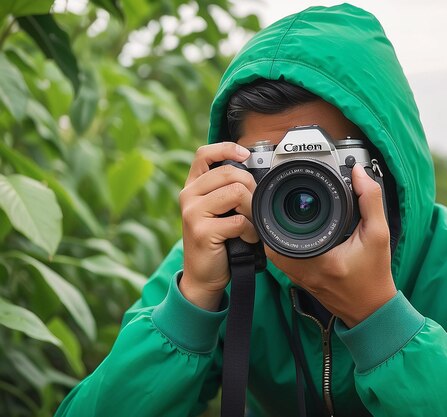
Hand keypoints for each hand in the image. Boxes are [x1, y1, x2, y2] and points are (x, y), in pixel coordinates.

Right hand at [178, 142, 258, 309]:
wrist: (202, 276)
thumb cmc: (216, 241)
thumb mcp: (217, 211)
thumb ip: (226, 191)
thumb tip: (256, 175)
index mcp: (193, 187)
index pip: (204, 154)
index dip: (226, 149)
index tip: (246, 155)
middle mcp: (188, 196)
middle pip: (230, 173)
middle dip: (251, 188)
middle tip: (254, 208)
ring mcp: (192, 212)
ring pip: (236, 193)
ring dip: (252, 211)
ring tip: (251, 225)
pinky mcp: (201, 231)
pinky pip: (239, 221)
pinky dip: (251, 231)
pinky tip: (247, 239)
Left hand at [266, 164, 396, 326]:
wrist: (372, 307)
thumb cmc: (375, 274)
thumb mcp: (379, 234)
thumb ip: (370, 201)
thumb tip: (358, 174)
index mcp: (319, 259)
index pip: (285, 229)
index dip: (281, 207)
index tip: (284, 190)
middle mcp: (302, 270)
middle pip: (271, 237)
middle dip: (273, 214)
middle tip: (279, 196)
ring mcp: (297, 276)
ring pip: (272, 248)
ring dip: (274, 228)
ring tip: (281, 209)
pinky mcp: (298, 279)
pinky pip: (280, 257)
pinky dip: (282, 241)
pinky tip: (291, 229)